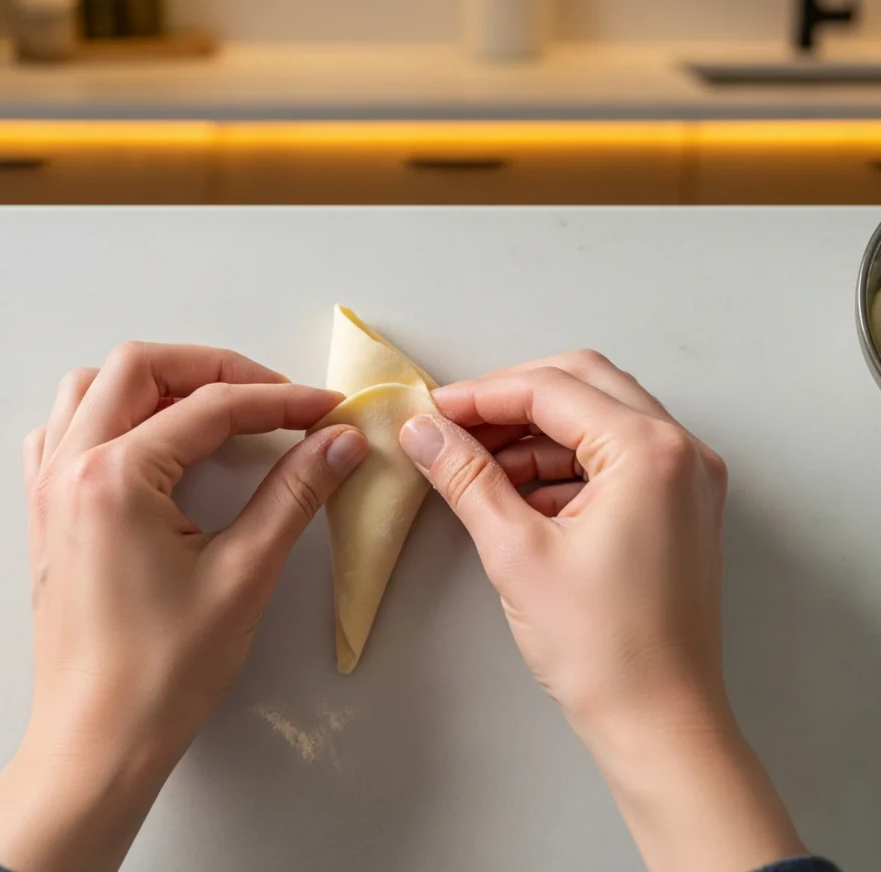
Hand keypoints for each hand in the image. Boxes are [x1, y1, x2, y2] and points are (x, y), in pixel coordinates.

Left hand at [0, 342, 366, 871]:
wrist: (97, 743)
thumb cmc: (166, 670)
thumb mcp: (244, 573)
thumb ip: (294, 493)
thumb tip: (341, 441)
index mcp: (117, 475)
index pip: (212, 407)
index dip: (280, 401)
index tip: (328, 409)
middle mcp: (71, 465)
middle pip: (141, 367)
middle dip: (214, 368)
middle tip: (272, 396)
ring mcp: (48, 486)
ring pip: (94, 387)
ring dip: (157, 382)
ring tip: (213, 409)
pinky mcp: (45, 512)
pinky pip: (63, 429)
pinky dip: (107, 413)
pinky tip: (145, 441)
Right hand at [399, 350, 804, 871]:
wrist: (660, 725)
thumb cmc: (601, 647)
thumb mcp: (516, 551)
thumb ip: (465, 477)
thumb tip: (422, 431)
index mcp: (649, 451)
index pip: (551, 390)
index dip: (481, 395)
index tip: (432, 412)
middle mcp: (680, 449)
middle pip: (583, 383)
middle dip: (512, 399)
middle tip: (455, 426)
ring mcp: (686, 476)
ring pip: (599, 416)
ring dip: (536, 431)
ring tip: (477, 463)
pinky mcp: (678, 504)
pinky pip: (614, 455)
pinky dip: (564, 461)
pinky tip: (516, 490)